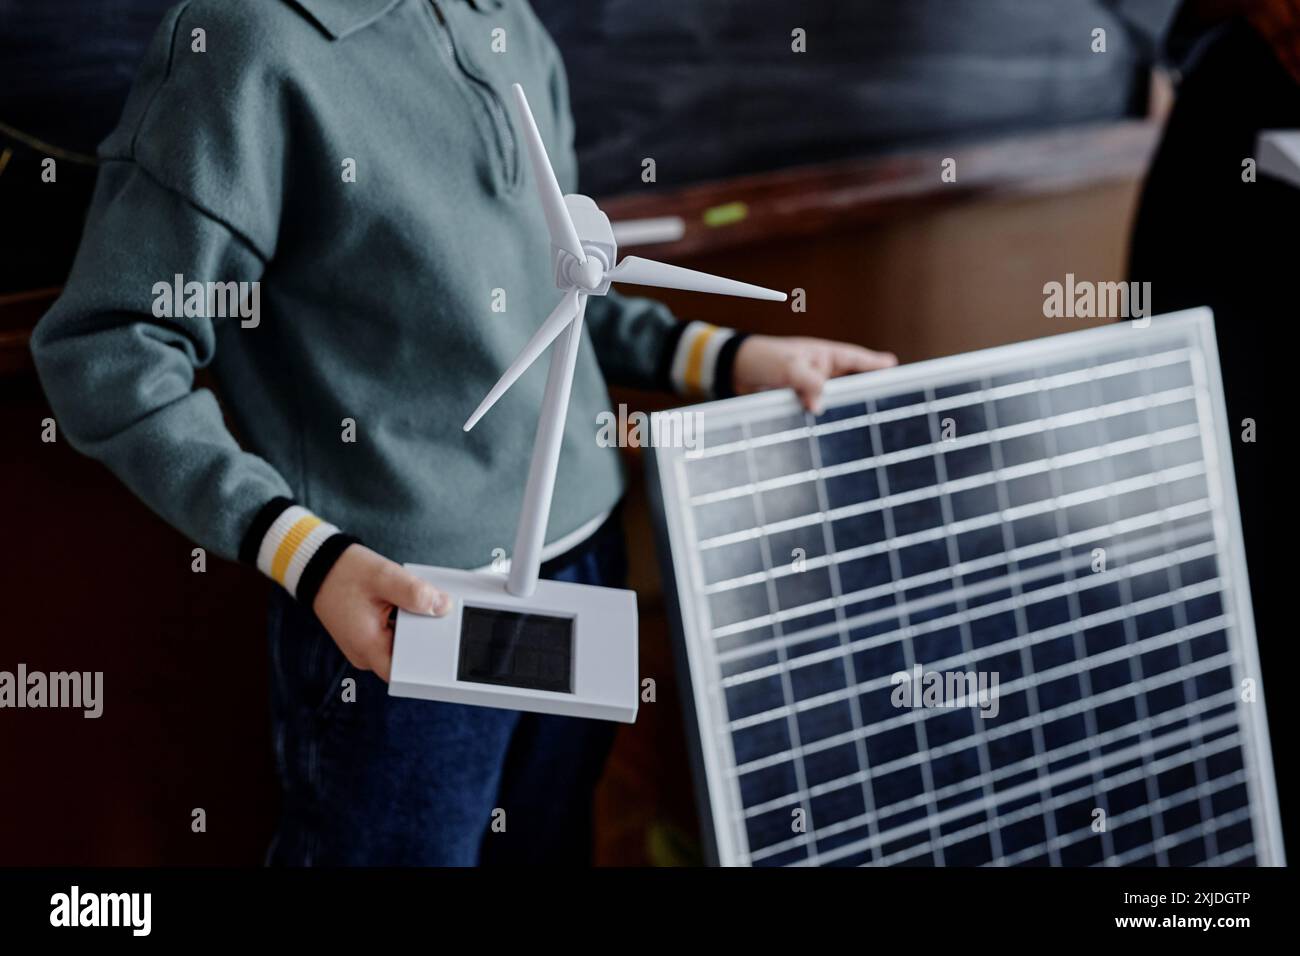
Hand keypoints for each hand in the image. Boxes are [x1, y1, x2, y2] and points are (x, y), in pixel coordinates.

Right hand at [312, 543, 448, 681]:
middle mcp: (365, 654)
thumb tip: (443, 607)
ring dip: (411, 628)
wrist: (320, 569)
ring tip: (408, 604)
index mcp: (368, 647)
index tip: (440, 643)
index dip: (426, 661)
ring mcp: (365, 648)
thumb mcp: (385, 577)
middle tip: (428, 612)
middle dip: (422, 637)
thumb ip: (415, 593)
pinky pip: (392, 637)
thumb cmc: (346, 572)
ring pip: (401, 646)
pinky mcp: (367, 638)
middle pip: (406, 658)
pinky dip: (401, 622)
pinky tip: (401, 604)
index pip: (405, 673)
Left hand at [732, 335, 896, 413]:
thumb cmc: (762, 358)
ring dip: (842, 410)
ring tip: (864, 424)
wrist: (733, 370)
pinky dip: (822, 418)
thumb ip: (807, 383)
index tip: (893, 367)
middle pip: (851, 383)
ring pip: (834, 400)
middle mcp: (821, 371)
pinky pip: (816, 410)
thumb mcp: (787, 367)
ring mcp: (811, 387)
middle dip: (866, 393)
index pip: (855, 359)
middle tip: (888, 404)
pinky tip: (831, 431)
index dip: (874, 364)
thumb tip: (819, 406)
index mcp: (823, 355)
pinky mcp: (798, 401)